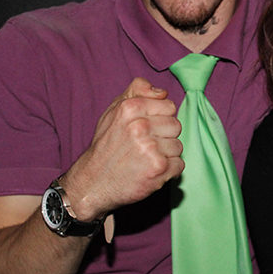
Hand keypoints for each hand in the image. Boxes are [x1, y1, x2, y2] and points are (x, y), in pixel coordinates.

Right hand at [62, 77, 183, 216]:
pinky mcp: (158, 168)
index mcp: (130, 108)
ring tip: (146, 158)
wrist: (93, 182)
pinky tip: (150, 170)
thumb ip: (137, 91)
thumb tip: (162, 92)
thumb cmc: (106, 146)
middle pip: (176, 126)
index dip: (161, 117)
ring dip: (166, 154)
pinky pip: (179, 165)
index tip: (148, 127)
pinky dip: (168, 171)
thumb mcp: (114, 111)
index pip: (169, 106)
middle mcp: (140, 126)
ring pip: (178, 146)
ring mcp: (150, 148)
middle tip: (146, 145)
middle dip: (164, 136)